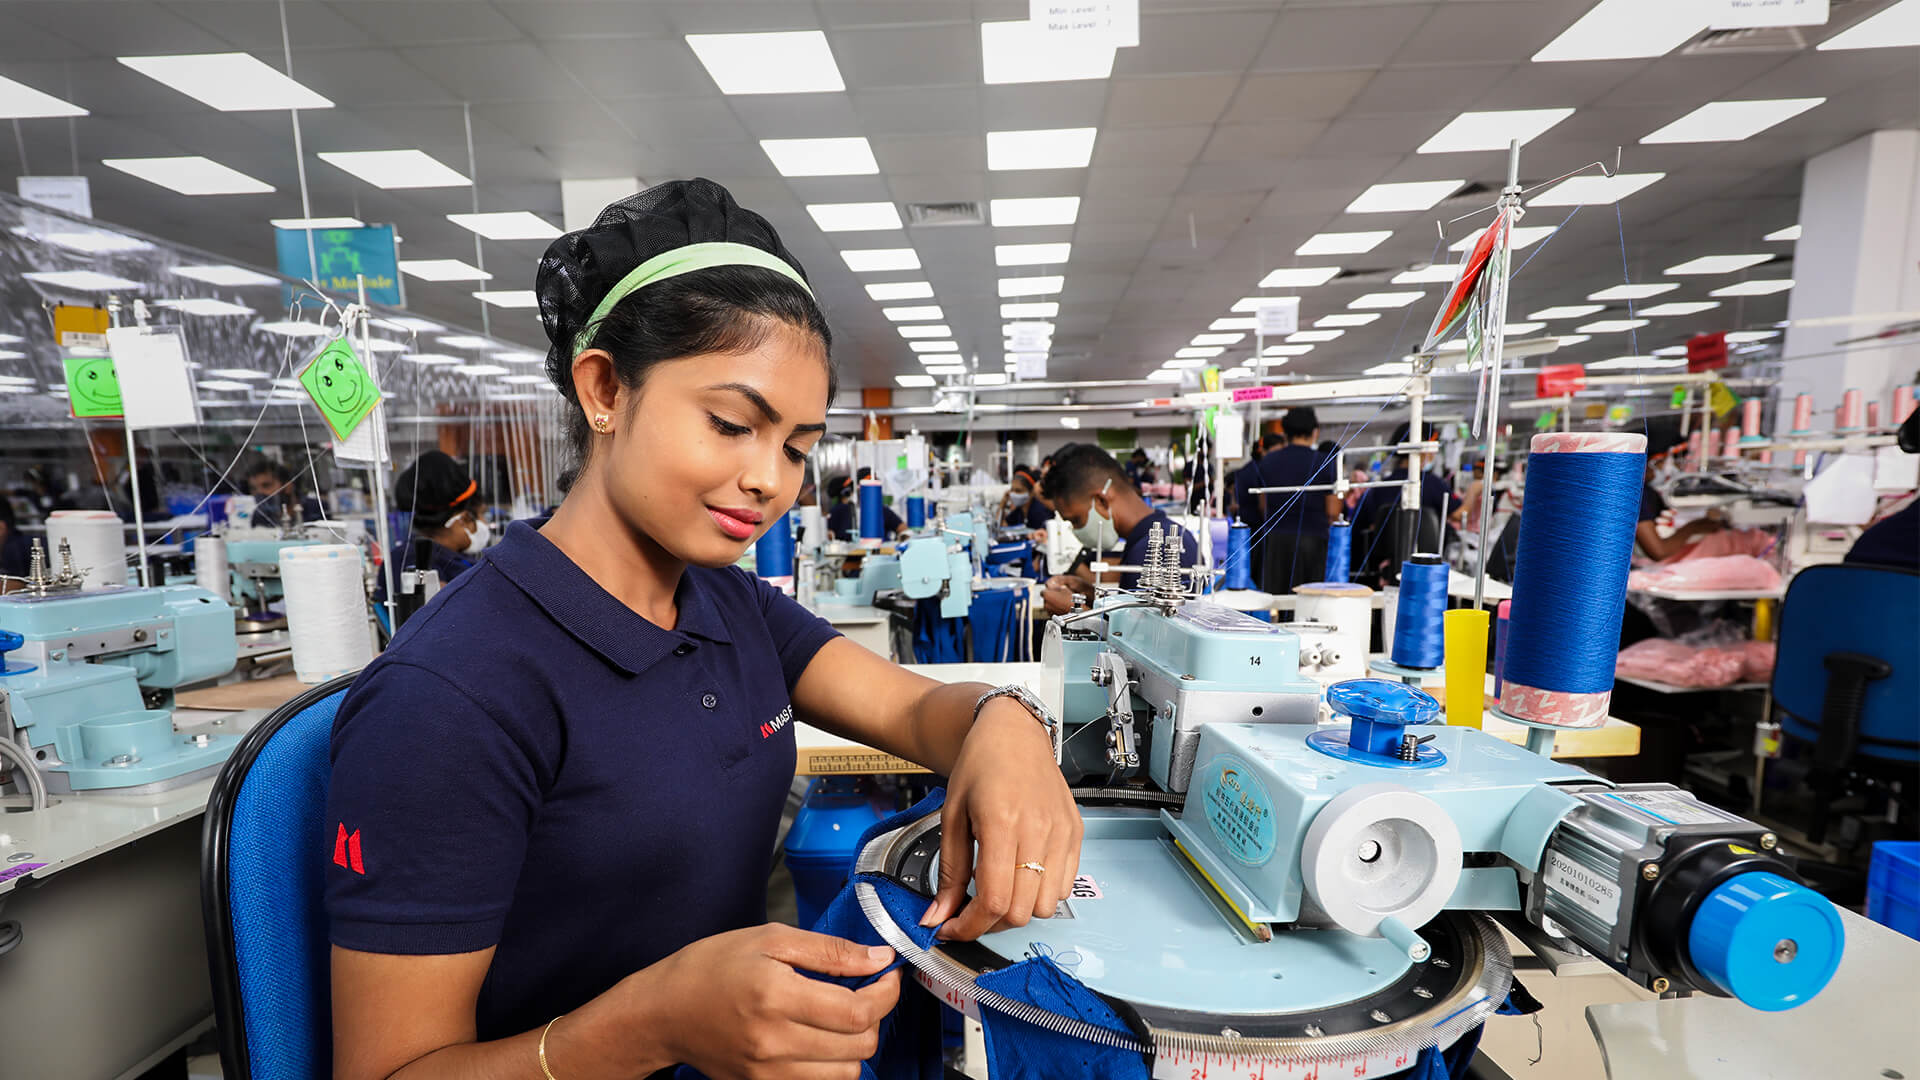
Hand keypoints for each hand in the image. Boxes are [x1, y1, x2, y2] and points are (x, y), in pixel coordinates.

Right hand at [644, 924, 899, 1079]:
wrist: (664, 1012)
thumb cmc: (712, 967)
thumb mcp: (770, 939)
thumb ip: (829, 950)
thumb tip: (878, 959)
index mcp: (777, 997)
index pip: (857, 1011)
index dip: (886, 994)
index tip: (888, 975)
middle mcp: (774, 1042)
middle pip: (859, 1045)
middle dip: (875, 1016)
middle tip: (866, 991)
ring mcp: (768, 1072)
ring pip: (846, 1074)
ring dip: (856, 1044)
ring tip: (842, 1017)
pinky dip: (833, 1066)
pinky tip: (823, 1040)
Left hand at [922, 699, 1082, 940]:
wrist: (1014, 733)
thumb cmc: (980, 765)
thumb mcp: (952, 817)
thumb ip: (949, 872)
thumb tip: (939, 916)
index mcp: (1002, 822)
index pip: (993, 900)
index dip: (970, 926)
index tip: (951, 928)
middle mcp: (1039, 830)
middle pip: (1020, 911)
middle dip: (989, 922)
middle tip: (969, 910)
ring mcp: (1062, 833)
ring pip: (1046, 906)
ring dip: (1018, 910)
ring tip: (998, 890)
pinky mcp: (1076, 833)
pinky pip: (1065, 886)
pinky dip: (1041, 894)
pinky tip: (1021, 876)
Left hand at [1040, 577, 1075, 614]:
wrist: (1075, 611)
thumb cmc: (1070, 600)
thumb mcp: (1064, 588)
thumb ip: (1056, 587)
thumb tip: (1055, 587)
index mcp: (1047, 595)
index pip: (1043, 592)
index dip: (1048, 591)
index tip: (1052, 591)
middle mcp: (1045, 603)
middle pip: (1046, 598)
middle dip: (1050, 597)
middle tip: (1058, 596)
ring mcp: (1048, 610)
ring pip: (1048, 605)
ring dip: (1052, 603)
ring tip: (1060, 602)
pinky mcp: (1051, 615)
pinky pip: (1051, 610)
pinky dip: (1054, 608)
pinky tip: (1060, 607)